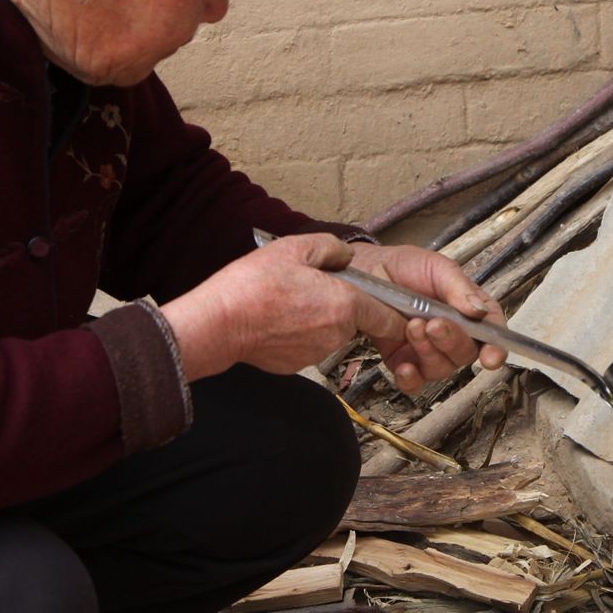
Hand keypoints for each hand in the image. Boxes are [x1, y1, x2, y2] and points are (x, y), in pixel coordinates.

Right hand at [158, 233, 406, 380]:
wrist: (220, 323)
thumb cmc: (254, 286)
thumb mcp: (295, 248)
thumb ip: (331, 248)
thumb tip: (345, 256)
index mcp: (345, 305)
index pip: (389, 317)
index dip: (392, 309)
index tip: (389, 301)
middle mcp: (337, 334)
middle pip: (356, 321)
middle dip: (345, 306)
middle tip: (315, 287)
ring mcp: (317, 353)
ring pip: (331, 333)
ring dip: (320, 319)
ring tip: (291, 301)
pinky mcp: (297, 364)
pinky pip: (309, 345)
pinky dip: (300, 334)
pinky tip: (279, 319)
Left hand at [346, 242, 508, 396]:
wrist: (365, 272)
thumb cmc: (404, 266)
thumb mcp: (435, 266)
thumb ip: (458, 287)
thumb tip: (479, 311)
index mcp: (468, 310)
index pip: (492, 331)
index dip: (497, 347)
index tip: (491, 356)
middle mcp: (453, 334)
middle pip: (466, 352)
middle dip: (452, 341)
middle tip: (434, 324)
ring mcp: (428, 351)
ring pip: (442, 368)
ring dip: (428, 352)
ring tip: (411, 326)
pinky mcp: (402, 362)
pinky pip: (414, 384)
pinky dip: (411, 379)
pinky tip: (404, 367)